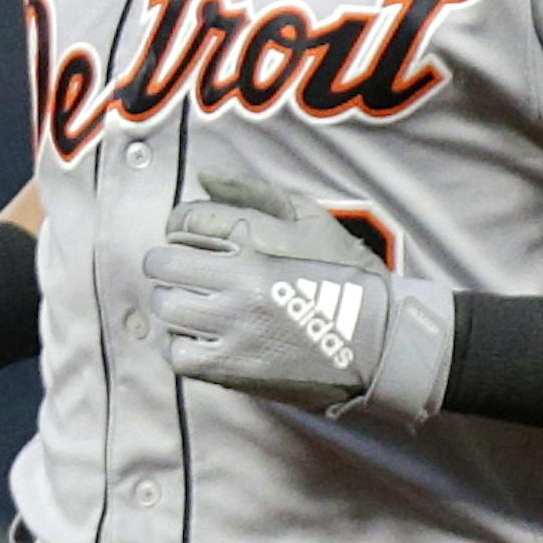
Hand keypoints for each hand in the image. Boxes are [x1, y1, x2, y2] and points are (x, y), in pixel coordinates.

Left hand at [140, 166, 454, 428]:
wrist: (379, 341)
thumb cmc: (346, 274)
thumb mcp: (311, 217)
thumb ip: (254, 191)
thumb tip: (203, 175)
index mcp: (257, 237)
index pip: (184, 219)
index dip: (179, 226)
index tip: (189, 238)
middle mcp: (240, 279)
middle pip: (163, 263)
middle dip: (166, 264)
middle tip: (182, 274)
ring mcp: (234, 325)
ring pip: (166, 307)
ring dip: (173, 304)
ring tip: (192, 308)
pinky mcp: (234, 367)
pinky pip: (177, 353)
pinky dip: (179, 345)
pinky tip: (198, 340)